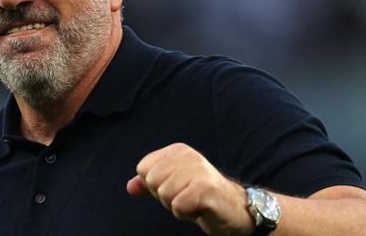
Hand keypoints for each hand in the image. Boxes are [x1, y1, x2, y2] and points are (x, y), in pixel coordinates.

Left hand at [126, 143, 254, 235]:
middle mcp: (188, 155)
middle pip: (152, 182)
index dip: (155, 186)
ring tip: (194, 202)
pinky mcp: (205, 187)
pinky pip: (177, 206)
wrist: (235, 209)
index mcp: (177, 151)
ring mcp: (198, 169)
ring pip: (164, 194)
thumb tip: (130, 187)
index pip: (143, 169)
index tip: (176, 188)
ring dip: (177, 206)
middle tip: (186, 197)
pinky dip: (185, 214)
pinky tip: (199, 208)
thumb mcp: (172, 186)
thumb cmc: (200, 197)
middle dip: (165, 197)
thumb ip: (149, 184)